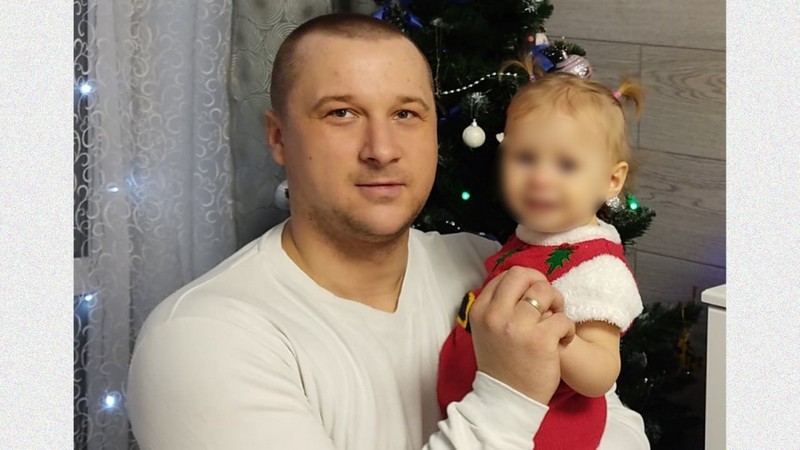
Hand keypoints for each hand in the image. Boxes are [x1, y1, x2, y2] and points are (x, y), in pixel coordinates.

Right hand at [468, 266, 575, 404]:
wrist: (506, 400)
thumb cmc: (501, 363)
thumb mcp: (486, 330)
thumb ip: (498, 306)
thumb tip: (521, 283)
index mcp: (480, 310)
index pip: (505, 276)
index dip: (524, 282)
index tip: (532, 297)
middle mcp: (495, 315)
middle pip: (523, 275)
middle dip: (541, 284)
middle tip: (548, 302)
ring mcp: (517, 327)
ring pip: (545, 291)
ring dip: (557, 303)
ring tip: (556, 320)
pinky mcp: (540, 341)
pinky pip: (563, 318)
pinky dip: (568, 329)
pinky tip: (563, 340)